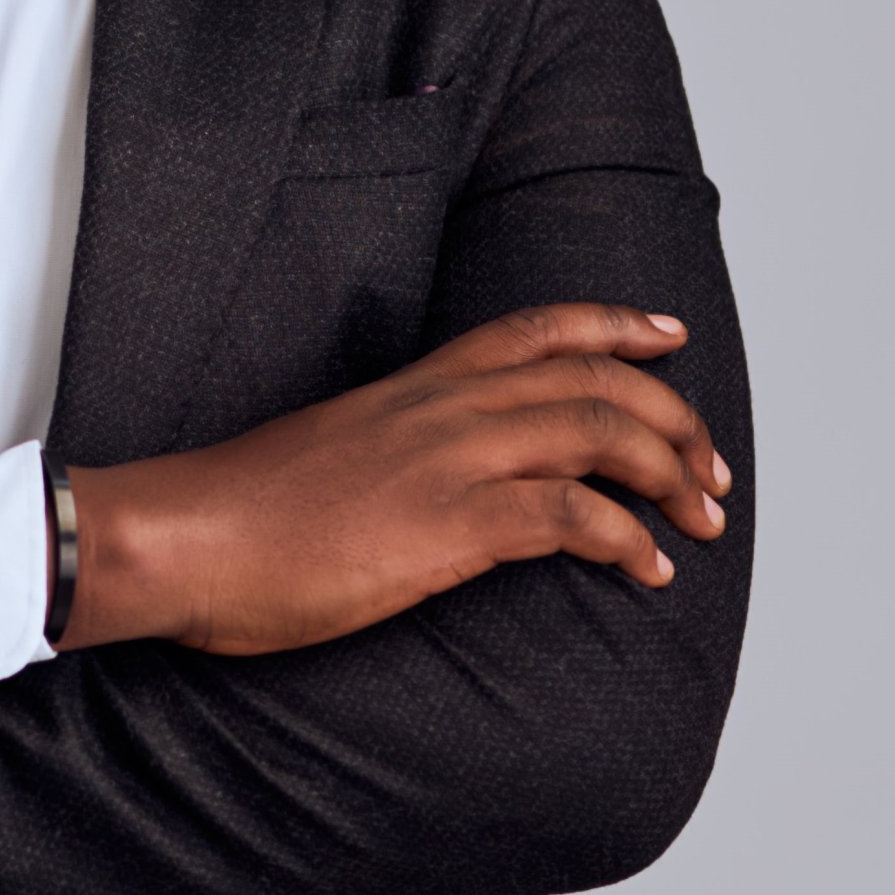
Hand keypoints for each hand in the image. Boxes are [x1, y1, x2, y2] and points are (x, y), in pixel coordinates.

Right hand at [60, 302, 731, 656]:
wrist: (181, 537)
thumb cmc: (237, 515)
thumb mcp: (326, 456)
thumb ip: (387, 455)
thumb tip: (422, 485)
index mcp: (411, 389)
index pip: (530, 330)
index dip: (612, 324)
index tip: (668, 334)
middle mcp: (440, 409)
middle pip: (590, 378)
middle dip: (671, 418)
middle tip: (713, 470)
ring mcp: (445, 461)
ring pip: (596, 432)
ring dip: (669, 474)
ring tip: (703, 520)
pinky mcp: (445, 524)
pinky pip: (570, 517)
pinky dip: (625, 539)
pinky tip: (646, 570)